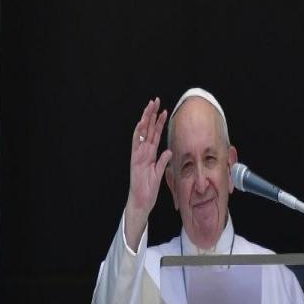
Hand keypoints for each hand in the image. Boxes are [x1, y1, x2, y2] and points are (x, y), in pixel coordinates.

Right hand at [124, 98, 172, 250]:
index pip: (154, 135)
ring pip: (142, 133)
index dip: (158, 123)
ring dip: (145, 119)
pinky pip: (136, 145)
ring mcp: (138, 156)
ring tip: (149, 107)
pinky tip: (143, 123)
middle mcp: (143, 153)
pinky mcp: (135, 161)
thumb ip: (163, 162)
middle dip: (151, 115)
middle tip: (155, 101)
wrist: (141, 202)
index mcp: (149, 155)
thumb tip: (168, 151)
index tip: (164, 110)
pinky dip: (139, 134)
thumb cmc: (148, 190)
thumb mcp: (159, 174)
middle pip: (147, 130)